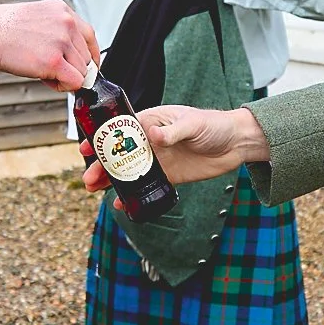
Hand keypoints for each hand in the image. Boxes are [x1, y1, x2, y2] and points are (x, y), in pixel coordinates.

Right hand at [0, 0, 96, 89]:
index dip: (89, 55)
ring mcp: (61, 42)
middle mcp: (66, 24)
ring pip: (81, 71)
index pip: (90, 36)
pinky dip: (63, 86)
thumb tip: (72, 55)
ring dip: (65, 77)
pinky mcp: (54, 62)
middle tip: (50, 70)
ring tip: (42, 71)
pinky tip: (46, 80)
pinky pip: (74, 82)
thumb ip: (58, 31)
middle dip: (71, 68)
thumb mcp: (37, 18)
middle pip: (86, 57)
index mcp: (62, 11)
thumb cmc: (2, 29)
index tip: (87, 66)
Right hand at [81, 104, 269, 189]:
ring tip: (94, 189)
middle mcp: (151, 140)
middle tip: (89, 178)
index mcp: (153, 121)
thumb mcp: (193, 124)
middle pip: (120, 153)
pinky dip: (132, 195)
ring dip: (111, 180)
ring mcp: (158, 159)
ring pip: (128, 171)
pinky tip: (121, 203)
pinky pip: (146, 187)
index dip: (103, 138)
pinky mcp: (168, 176)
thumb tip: (152, 133)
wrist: (235, 144)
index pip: (121, 129)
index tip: (87, 147)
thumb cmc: (214, 125)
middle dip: (102, 165)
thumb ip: (172, 131)